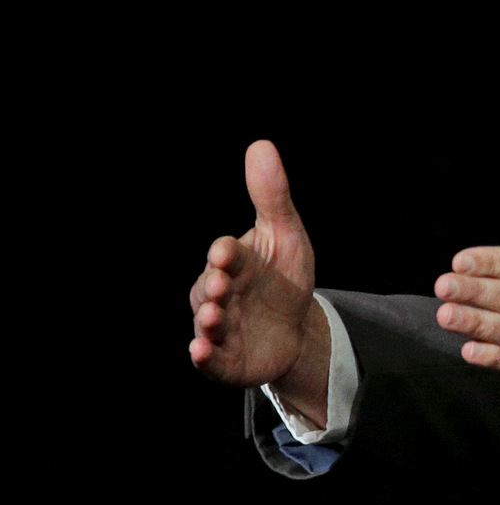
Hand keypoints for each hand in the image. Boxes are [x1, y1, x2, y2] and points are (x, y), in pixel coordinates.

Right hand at [189, 140, 328, 423]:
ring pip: (206, 323)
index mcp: (235, 261)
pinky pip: (210, 359)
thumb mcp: (286, 235)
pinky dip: (204, 356)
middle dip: (212, 287)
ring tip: (212, 320)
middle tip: (219, 285)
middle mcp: (218, 292)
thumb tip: (261, 145)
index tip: (227, 252)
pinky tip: (200, 351)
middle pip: (209, 288)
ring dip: (207, 322)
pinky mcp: (224, 358)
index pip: (227, 253)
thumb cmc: (283, 276)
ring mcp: (218, 326)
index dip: (226, 253)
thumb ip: (272, 196)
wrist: (295, 328)